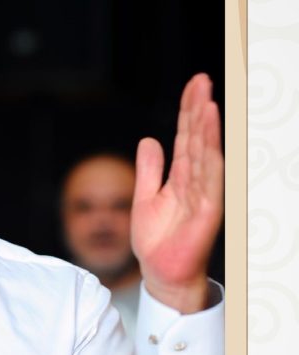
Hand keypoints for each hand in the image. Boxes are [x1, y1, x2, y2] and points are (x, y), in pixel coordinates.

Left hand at [131, 73, 222, 312]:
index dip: (188, 111)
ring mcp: (203, 195)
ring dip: (207, 128)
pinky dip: (210, 157)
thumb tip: (150, 140)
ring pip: (205, 154)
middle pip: (197, 139)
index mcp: (180, 177)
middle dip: (199, 109)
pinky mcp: (207, 211)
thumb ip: (148, 170)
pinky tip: (209, 137)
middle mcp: (195, 182)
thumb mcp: (144, 199)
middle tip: (201, 80)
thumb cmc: (156, 241)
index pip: (186, 137)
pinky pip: (209, 179)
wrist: (161, 274)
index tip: (194, 85)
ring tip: (207, 101)